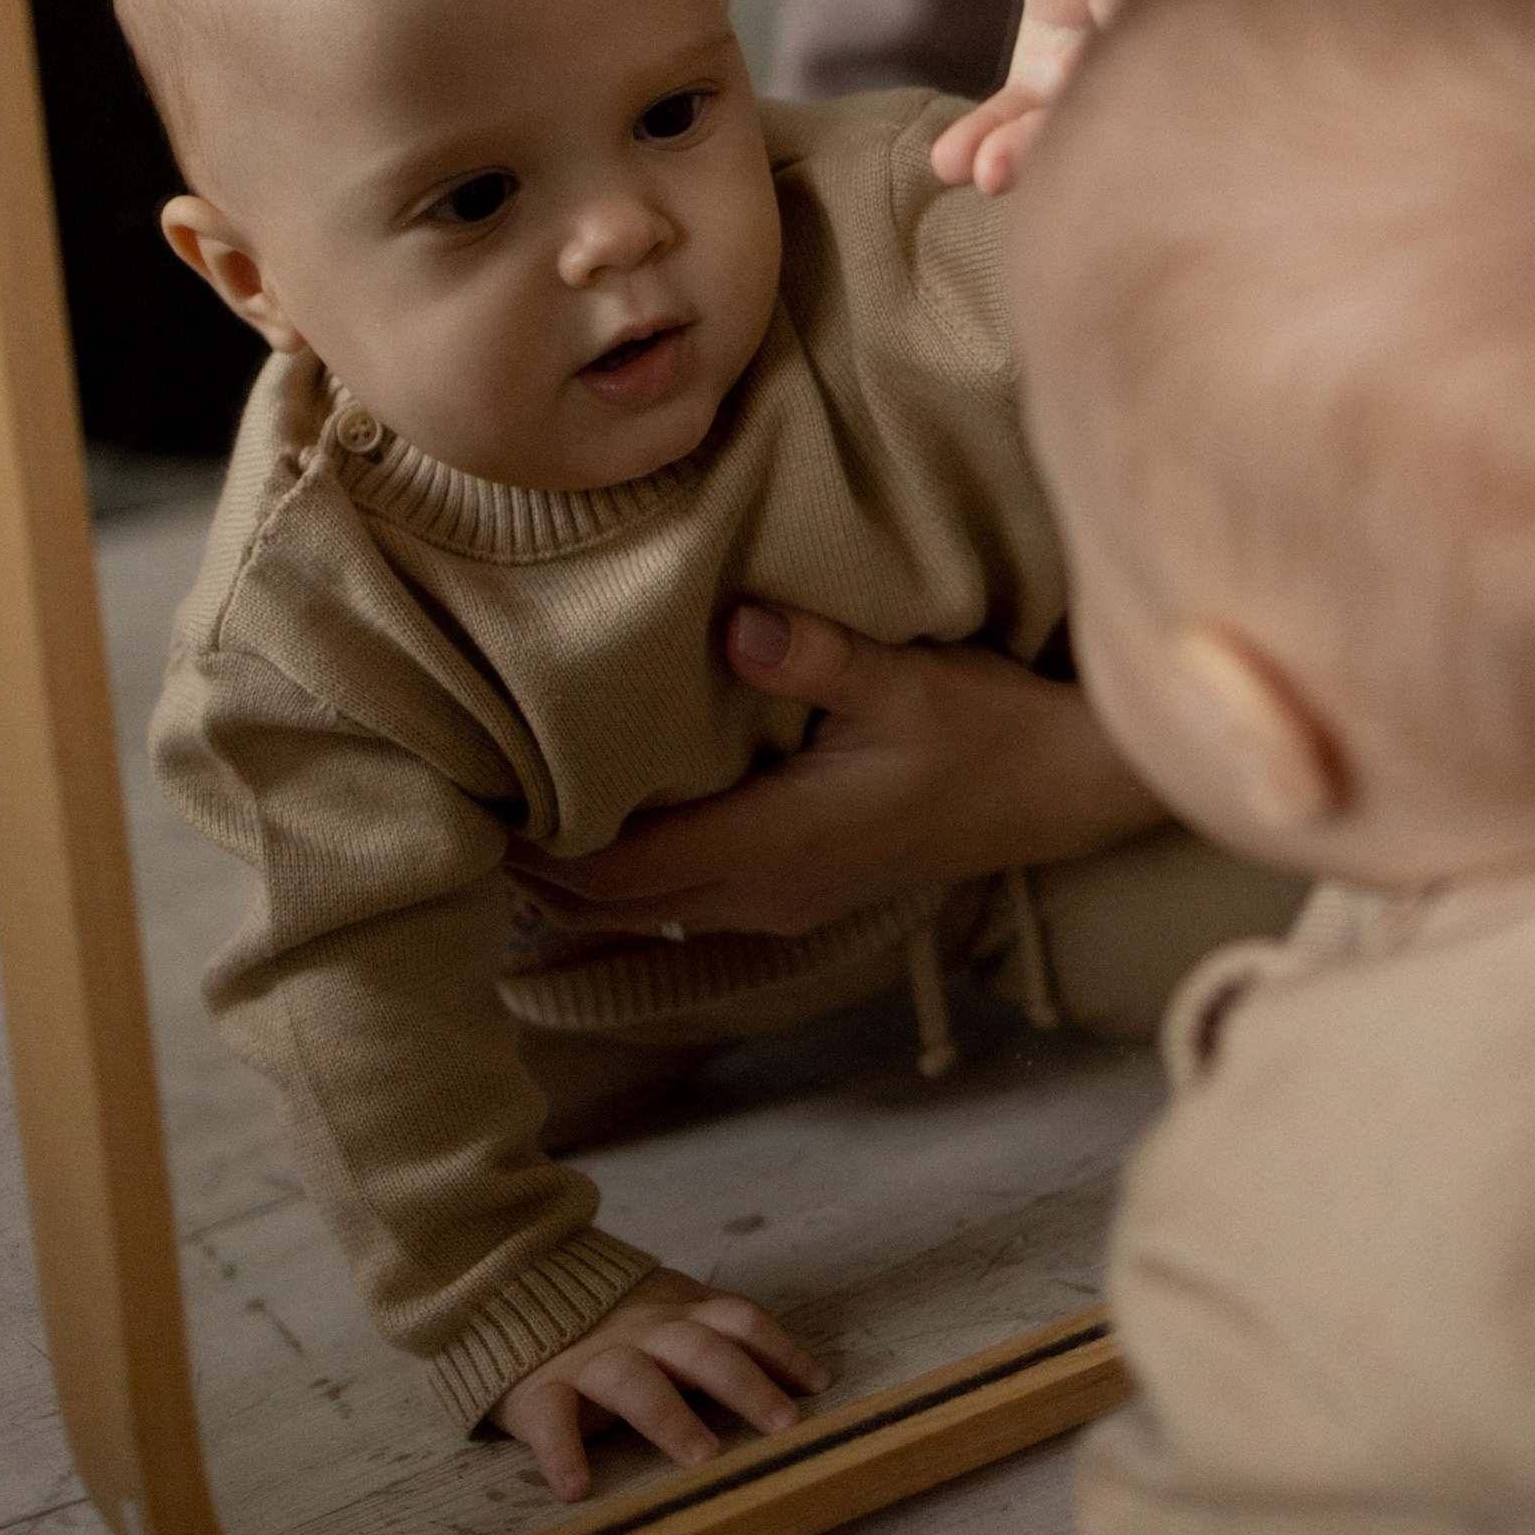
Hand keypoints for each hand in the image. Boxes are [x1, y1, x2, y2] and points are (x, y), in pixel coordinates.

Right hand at [493, 1274, 829, 1500]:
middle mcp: (641, 1331)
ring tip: (702, 1459)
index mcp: (676, 1312)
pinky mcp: (540, 1390)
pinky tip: (576, 1489)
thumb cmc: (607, 1318)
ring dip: (671, 1418)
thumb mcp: (666, 1310)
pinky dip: (561, 1454)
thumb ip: (716, 1334)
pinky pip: (551, 1421)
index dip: (780, 1349)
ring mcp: (591, 1360)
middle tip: (784, 1425)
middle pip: (701, 1350)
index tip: (819, 1384)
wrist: (512, 1288)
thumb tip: (800, 1376)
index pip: (739, 1320)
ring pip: (635, 1381)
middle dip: (746, 1386)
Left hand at [502, 604, 1163, 941]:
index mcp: (777, 845)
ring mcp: (789, 902)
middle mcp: (770, 891)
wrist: (1066, 789)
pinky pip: (692, 902)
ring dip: (584, 881)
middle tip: (468, 810)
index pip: (624, 869)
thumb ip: (817, 654)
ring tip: (519, 819)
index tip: (477, 804)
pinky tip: (617, 830)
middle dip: (539, 871)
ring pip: (653, 912)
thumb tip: (734, 621)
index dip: (541, 850)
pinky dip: (637, 879)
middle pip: (619, 905)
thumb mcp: (907, 679)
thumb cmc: (988, 730)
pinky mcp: (808, 891)